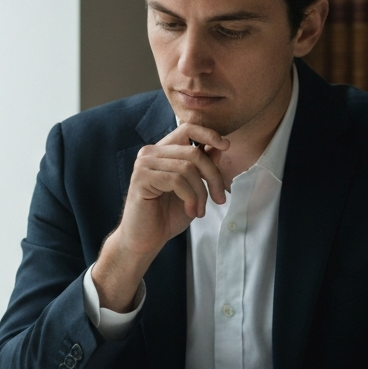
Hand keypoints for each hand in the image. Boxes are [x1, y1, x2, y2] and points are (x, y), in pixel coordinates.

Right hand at [92, 123, 228, 312]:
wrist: (145, 239)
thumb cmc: (167, 215)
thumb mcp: (193, 189)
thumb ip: (203, 167)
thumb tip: (219, 147)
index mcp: (163, 151)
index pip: (187, 128)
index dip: (209, 134)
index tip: (226, 146)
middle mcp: (151, 152)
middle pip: (193, 151)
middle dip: (213, 176)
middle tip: (219, 199)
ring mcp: (144, 164)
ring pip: (187, 167)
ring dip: (201, 192)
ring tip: (200, 210)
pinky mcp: (142, 178)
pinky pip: (177, 180)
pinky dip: (190, 198)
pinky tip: (190, 212)